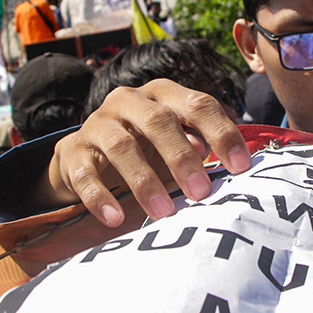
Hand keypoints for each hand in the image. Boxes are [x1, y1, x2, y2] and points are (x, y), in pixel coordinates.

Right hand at [43, 79, 252, 226]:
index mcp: (162, 94)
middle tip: (202, 193)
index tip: (240, 167)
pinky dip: (101, 197)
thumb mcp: (175, 143)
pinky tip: (116, 218)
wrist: (86, 156)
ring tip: (163, 212)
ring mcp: (97, 123)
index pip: (198, 103)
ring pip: (121, 146)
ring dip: (145, 181)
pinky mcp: (72, 151)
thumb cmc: (144, 149)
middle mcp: (128, 100)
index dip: (221, 133)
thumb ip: (202, 145)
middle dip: (182, 158)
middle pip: (159, 121)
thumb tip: (232, 161)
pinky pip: (85, 174)